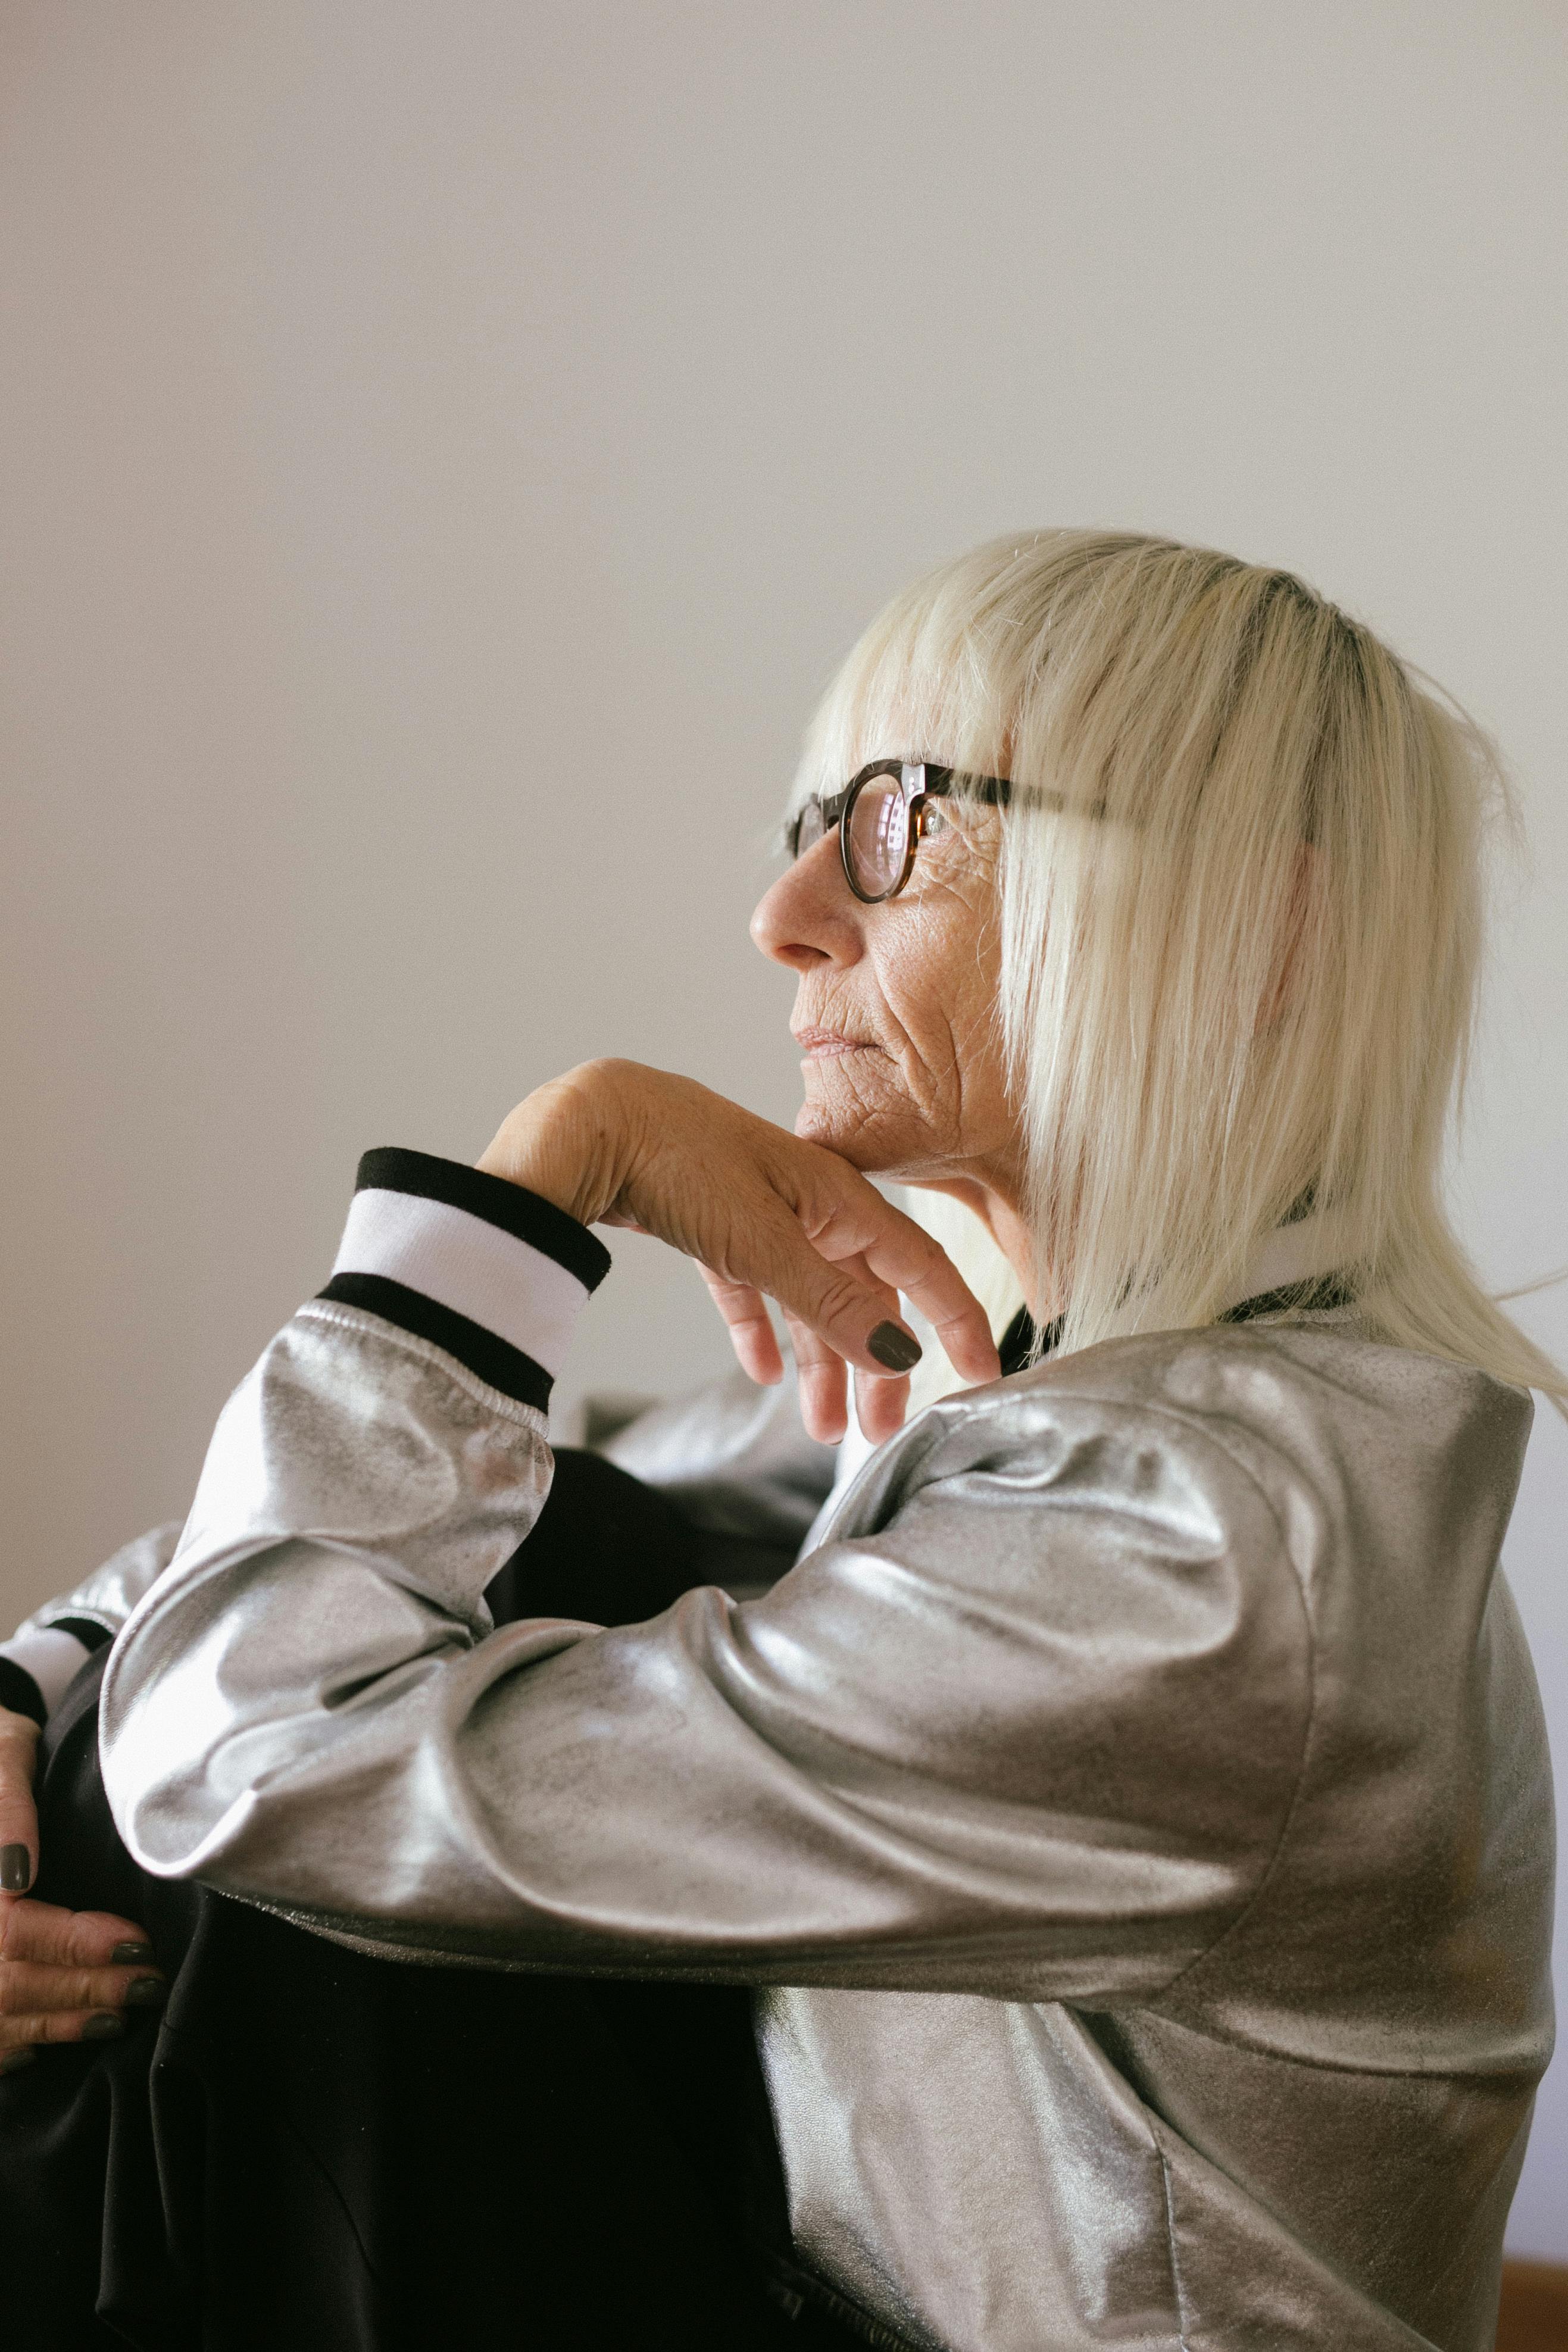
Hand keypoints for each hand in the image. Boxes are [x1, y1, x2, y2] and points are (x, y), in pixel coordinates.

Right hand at [0, 1704, 163, 2072]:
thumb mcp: (5, 1751)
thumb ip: (8, 1803)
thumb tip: (17, 1874)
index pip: (15, 1929)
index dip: (78, 1946)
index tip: (137, 1942)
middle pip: (7, 1982)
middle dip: (82, 1990)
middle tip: (146, 1983)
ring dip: (56, 2023)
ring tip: (115, 2016)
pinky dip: (9, 2044)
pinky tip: (42, 2044)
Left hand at [479, 1059, 999, 1444]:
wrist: (587, 1125)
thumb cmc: (680, 1162)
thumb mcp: (762, 1242)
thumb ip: (831, 1302)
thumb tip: (900, 1354)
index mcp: (839, 1199)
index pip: (919, 1266)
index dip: (956, 1320)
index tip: (985, 1373)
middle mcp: (810, 1205)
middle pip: (864, 1294)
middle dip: (876, 1365)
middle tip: (878, 1432)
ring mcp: (760, 1214)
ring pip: (808, 1300)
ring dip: (819, 1364)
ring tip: (820, 1427)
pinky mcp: (710, 1225)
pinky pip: (751, 1289)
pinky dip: (761, 1331)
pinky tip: (763, 1371)